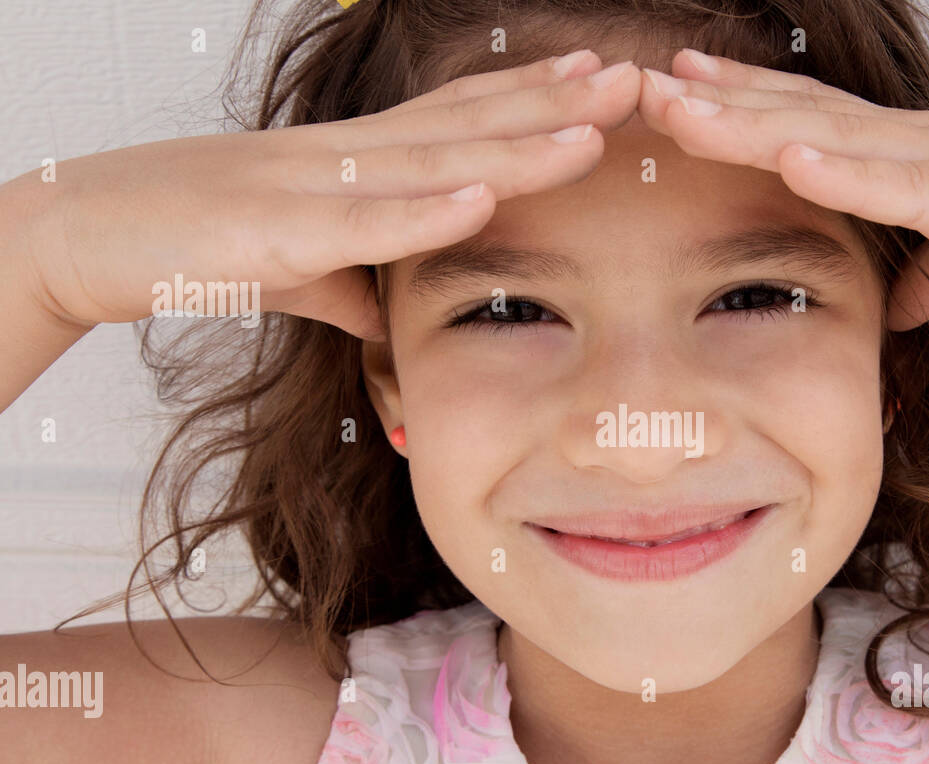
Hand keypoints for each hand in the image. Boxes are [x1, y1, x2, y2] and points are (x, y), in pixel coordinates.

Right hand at [10, 50, 639, 338]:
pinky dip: (421, 214)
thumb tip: (387, 311)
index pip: (457, 119)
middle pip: (465, 126)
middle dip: (554, 105)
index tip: (596, 83)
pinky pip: (359, 225)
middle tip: (634, 80)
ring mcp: (312, 191)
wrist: (85, 234)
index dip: (529, 96)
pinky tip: (480, 200)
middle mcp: (345, 160)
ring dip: (514, 147)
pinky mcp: (274, 235)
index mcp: (354, 162)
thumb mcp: (297, 265)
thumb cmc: (193, 239)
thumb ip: (350, 277)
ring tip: (590, 128)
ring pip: (430, 164)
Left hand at [635, 50, 928, 330]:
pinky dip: (840, 170)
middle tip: (637, 83)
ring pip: (823, 135)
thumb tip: (894, 309)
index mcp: (900, 156)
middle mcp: (905, 144)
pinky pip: (894, 182)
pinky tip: (786, 156)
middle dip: (711, 101)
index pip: (800, 122)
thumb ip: (925, 277)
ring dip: (746, 121)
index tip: (674, 93)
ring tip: (676, 102)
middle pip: (790, 116)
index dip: (735, 105)